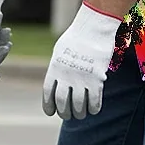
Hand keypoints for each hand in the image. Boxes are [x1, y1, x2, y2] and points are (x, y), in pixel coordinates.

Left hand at [42, 2, 122, 119]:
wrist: (93, 29)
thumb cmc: (76, 38)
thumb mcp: (59, 52)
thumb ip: (57, 69)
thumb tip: (56, 83)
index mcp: (54, 69)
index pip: (48, 94)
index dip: (48, 106)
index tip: (51, 112)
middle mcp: (65, 76)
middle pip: (62, 102)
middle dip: (64, 113)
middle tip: (68, 115)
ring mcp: (81, 78)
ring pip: (78, 105)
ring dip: (79, 113)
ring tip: (81, 114)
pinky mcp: (96, 79)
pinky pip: (94, 100)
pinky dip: (93, 108)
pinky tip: (93, 109)